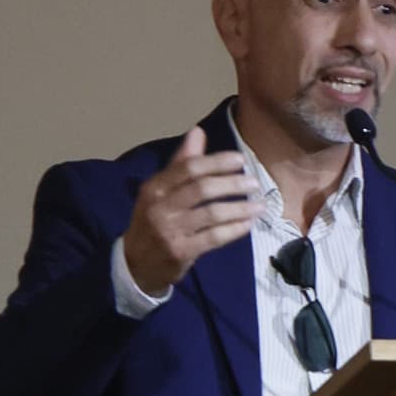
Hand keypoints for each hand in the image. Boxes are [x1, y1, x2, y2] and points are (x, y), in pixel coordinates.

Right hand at [121, 130, 253, 294]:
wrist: (136, 263)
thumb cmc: (154, 221)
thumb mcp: (160, 191)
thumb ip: (181, 163)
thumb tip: (198, 132)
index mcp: (154, 187)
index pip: (189, 167)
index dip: (217, 162)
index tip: (240, 160)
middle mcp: (160, 206)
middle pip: (202, 188)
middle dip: (232, 183)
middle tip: (254, 182)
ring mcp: (170, 230)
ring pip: (212, 213)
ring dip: (240, 208)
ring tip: (260, 205)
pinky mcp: (181, 252)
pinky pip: (214, 237)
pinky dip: (234, 229)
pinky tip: (249, 224)